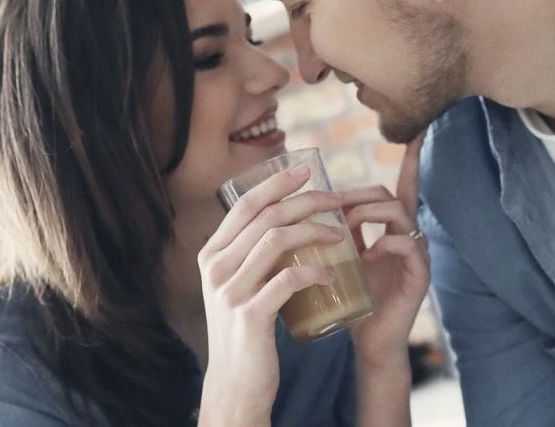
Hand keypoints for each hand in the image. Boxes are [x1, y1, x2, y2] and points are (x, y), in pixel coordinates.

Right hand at [196, 167, 342, 425]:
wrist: (235, 384)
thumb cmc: (246, 331)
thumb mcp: (239, 286)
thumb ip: (252, 255)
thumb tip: (287, 220)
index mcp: (212, 254)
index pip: (245, 204)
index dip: (277, 183)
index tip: (307, 170)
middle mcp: (215, 267)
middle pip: (265, 217)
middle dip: (305, 201)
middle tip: (337, 199)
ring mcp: (229, 291)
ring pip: (276, 241)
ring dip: (315, 231)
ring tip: (342, 236)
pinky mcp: (250, 315)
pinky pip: (288, 279)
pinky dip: (315, 272)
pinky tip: (333, 276)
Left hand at [343, 136, 429, 366]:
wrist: (366, 340)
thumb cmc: (347, 297)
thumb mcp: (336, 258)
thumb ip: (329, 233)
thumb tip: (296, 207)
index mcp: (385, 229)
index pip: (397, 188)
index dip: (410, 161)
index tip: (417, 133)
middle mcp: (404, 234)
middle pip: (386, 193)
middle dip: (356, 196)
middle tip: (332, 209)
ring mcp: (414, 252)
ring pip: (397, 211)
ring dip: (366, 213)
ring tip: (345, 229)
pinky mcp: (419, 272)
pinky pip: (407, 243)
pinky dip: (383, 243)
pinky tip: (367, 254)